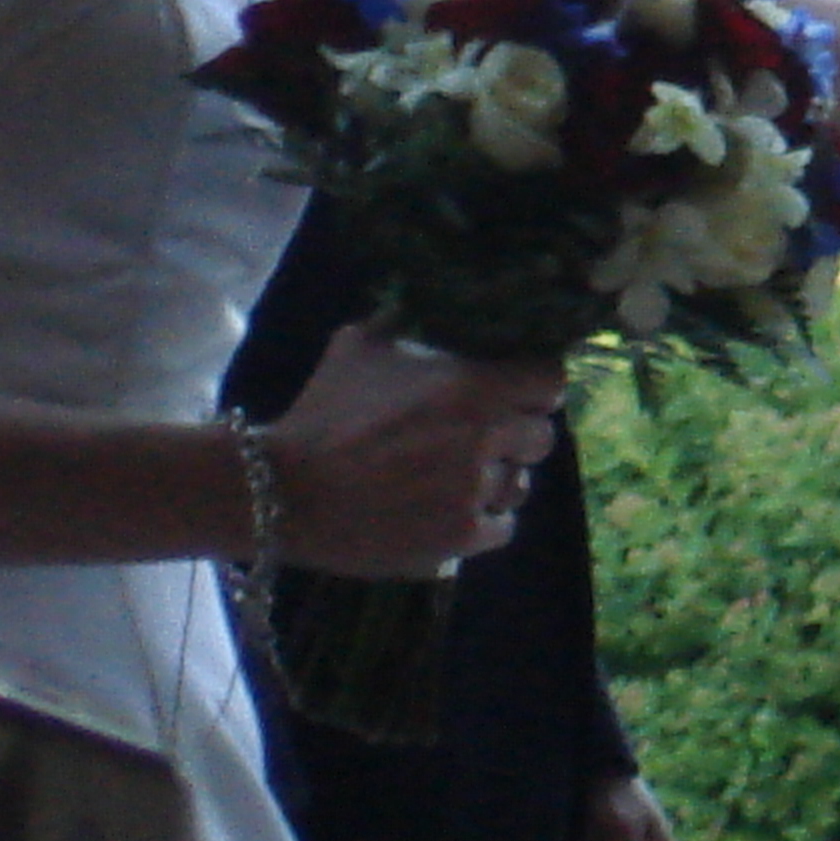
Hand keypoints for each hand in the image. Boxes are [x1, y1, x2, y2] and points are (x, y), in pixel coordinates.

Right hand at [266, 320, 564, 578]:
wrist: (288, 489)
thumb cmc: (325, 411)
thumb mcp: (360, 345)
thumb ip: (405, 322)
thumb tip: (425, 302)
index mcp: (472, 386)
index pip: (551, 381)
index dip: (536, 385)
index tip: (517, 390)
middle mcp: (485, 438)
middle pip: (541, 437)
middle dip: (516, 435)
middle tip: (482, 438)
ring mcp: (475, 492)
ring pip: (519, 486)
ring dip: (498, 480)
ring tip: (460, 479)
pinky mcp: (461, 538)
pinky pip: (501, 528)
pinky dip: (482, 521)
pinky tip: (451, 511)